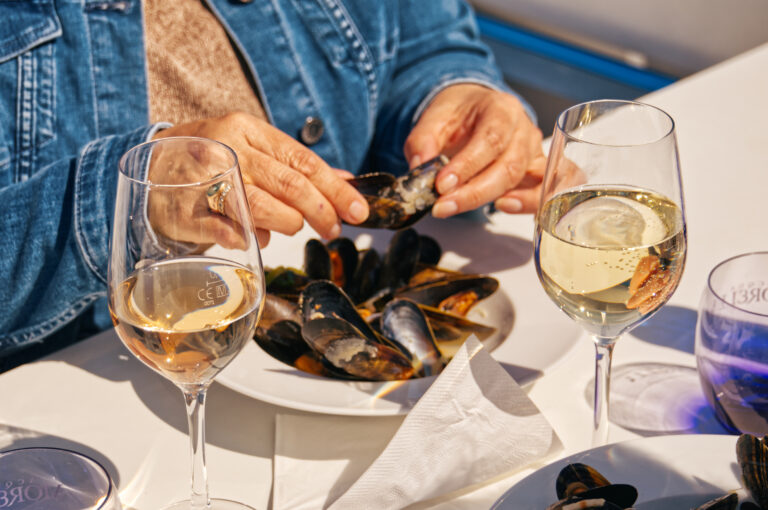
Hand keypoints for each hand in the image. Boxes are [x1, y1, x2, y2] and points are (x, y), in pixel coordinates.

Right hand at [152, 112, 369, 245]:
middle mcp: (227, 150)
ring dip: (285, 224)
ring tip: (291, 228)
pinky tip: (252, 239)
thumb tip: (346, 181)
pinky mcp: (184, 211)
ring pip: (259, 207)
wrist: (148, 167)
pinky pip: (225, 232)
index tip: (358, 211)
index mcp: (248, 130)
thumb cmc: (211, 160)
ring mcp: (202, 180)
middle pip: (287, 183)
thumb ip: (295, 166)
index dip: (335, 189)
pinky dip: (246, 239)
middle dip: (320, 211)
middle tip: (334, 230)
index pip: (303, 160)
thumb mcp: (252, 150)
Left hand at [404, 84, 544, 215]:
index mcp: (501, 109)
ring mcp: (533, 151)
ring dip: (493, 199)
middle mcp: (523, 129)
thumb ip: (423, 141)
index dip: (467, 166)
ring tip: (462, 208)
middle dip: (474, 192)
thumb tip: (419, 167)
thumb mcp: (434, 118)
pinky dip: (527, 204)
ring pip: (524, 180)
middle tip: (442, 206)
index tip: (442, 185)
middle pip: (509, 165)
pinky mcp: (536, 171)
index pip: (491, 139)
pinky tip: (503, 207)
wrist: (474, 109)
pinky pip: (542, 191)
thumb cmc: (459, 114)